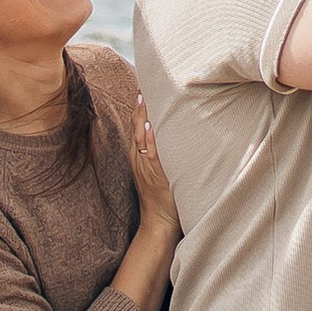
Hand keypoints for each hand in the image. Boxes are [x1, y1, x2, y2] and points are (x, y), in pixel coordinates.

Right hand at [128, 102, 179, 249]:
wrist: (158, 224)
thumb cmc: (163, 199)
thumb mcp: (159, 174)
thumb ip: (163, 156)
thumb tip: (175, 138)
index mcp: (140, 159)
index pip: (137, 130)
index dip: (138, 111)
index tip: (142, 91)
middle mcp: (139, 161)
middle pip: (136, 130)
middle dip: (139, 109)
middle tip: (142, 87)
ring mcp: (146, 169)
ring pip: (141, 139)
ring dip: (142, 119)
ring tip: (144, 99)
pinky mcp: (155, 177)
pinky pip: (150, 155)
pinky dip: (149, 141)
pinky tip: (151, 126)